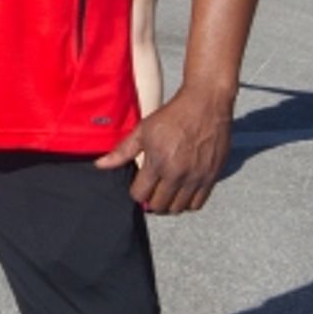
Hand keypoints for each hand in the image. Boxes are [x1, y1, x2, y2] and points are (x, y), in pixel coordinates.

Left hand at [95, 90, 232, 214]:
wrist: (205, 105)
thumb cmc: (173, 115)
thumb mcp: (143, 130)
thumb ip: (122, 151)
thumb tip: (100, 165)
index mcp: (157, 163)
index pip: (140, 195)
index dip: (137, 191)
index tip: (140, 184)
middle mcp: (177, 174)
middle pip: (159, 206)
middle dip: (152, 200)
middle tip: (153, 189)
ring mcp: (196, 177)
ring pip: (178, 208)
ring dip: (170, 203)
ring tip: (167, 191)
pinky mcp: (212, 176)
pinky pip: (198, 204)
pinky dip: (188, 202)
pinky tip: (183, 190)